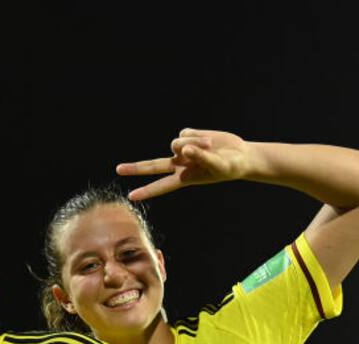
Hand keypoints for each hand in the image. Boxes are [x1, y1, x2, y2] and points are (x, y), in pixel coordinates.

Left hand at [117, 128, 252, 201]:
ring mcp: (182, 150)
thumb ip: (200, 157)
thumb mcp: (217, 164)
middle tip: (118, 170)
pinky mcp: (188, 136)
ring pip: (176, 143)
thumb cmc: (230, 166)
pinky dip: (196, 135)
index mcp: (184, 178)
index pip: (161, 185)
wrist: (240, 155)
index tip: (132, 196)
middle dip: (136, 168)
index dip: (147, 190)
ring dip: (193, 144)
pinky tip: (207, 140)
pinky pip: (185, 133)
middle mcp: (179, 164)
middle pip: (153, 165)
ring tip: (209, 147)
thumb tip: (184, 149)